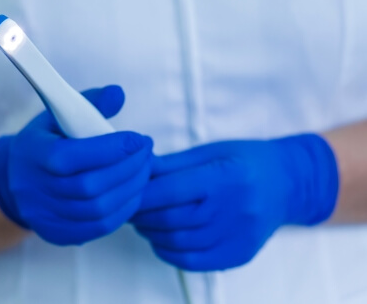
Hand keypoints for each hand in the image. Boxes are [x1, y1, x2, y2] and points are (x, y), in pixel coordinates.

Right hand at [0, 85, 153, 245]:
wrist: (15, 179)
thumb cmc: (46, 141)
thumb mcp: (59, 115)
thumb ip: (90, 103)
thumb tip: (118, 94)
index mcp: (33, 154)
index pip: (72, 157)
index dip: (111, 149)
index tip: (139, 139)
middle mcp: (34, 189)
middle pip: (89, 187)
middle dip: (128, 169)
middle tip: (147, 153)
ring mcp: (45, 216)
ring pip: (98, 210)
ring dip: (131, 190)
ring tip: (145, 171)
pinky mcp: (57, 233)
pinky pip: (98, 227)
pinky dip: (123, 210)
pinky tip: (133, 192)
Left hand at [131, 134, 338, 270]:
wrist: (288, 183)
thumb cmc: (246, 161)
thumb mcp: (210, 151)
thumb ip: (172, 164)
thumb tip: (137, 170)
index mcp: (224, 177)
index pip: (170, 191)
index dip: (141, 194)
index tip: (125, 191)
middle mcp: (233, 210)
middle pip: (170, 219)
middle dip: (141, 215)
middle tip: (128, 207)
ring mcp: (237, 237)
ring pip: (178, 243)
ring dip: (151, 234)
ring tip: (143, 221)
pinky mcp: (238, 255)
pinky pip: (193, 262)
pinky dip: (169, 252)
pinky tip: (161, 239)